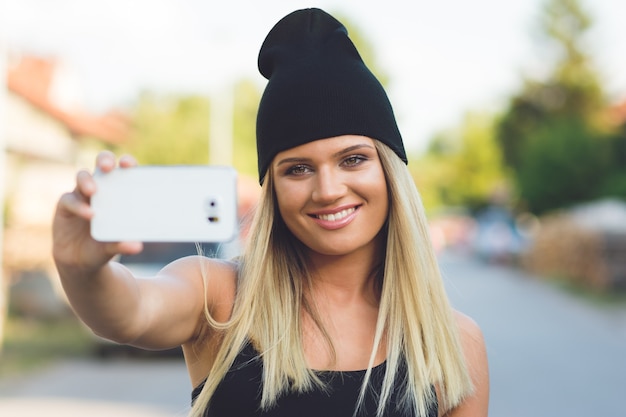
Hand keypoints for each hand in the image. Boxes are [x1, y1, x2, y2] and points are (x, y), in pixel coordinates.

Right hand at [52, 151, 142, 272]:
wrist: (80, 262)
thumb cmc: (103, 246)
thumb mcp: (114, 246)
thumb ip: (123, 244)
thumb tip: (136, 247)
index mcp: (118, 193)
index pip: (123, 171)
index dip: (126, 163)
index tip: (129, 165)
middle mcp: (100, 189)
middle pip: (101, 166)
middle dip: (104, 160)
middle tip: (108, 167)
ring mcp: (81, 195)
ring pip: (82, 177)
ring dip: (87, 181)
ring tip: (93, 191)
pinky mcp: (65, 206)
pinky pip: (69, 200)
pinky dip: (78, 206)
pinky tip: (88, 214)